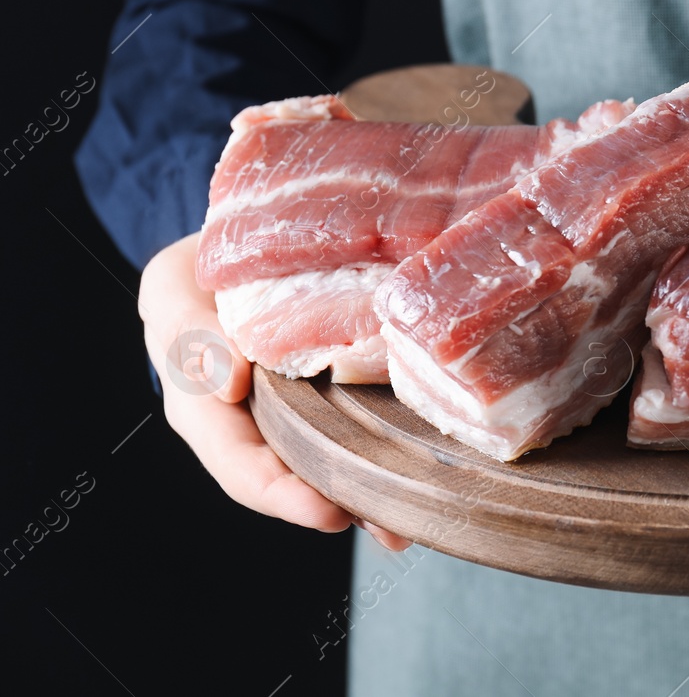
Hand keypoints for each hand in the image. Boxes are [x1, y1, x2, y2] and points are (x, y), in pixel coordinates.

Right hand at [141, 233, 409, 549]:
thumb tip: (228, 382)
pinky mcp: (340, 392)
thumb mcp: (171, 290)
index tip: (329, 513)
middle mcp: (258, 425)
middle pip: (298, 481)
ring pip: (337, 462)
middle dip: (344, 508)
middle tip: (392, 528)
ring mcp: (302, 413)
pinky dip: (394, 448)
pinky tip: (431, 465)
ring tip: (416, 518)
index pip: (242, 469)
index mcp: (208, 414)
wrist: (246, 246)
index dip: (283, 496)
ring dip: (376, 494)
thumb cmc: (199, 273)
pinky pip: (365, 424)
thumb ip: (187, 335)